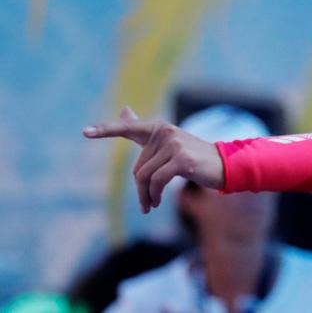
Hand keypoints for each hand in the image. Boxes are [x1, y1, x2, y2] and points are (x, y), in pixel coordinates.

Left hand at [83, 107, 224, 212]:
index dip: (106, 130)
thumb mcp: (168, 143)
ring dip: (146, 196)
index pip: (128, 128)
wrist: (224, 165)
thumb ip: (143, 129)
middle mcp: (165, 132)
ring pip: (145, 176)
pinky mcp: (182, 160)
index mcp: (159, 128)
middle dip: (140, 189)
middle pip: (138, 167)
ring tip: (151, 205)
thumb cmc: (193, 156)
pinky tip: (158, 201)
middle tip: (146, 203)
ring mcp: (174, 145)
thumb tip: (125, 109)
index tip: (85, 132)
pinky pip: (157, 181)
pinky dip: (155, 195)